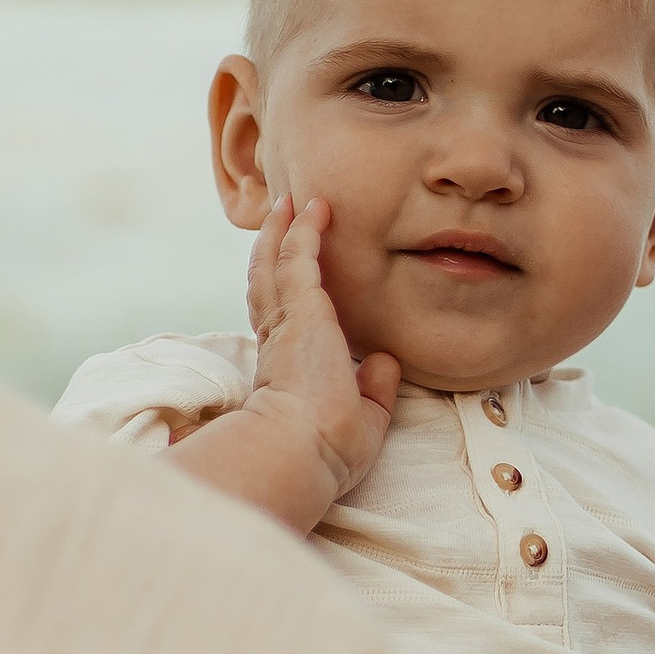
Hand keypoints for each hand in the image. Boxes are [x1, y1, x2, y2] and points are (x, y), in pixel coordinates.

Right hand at [169, 198, 400, 534]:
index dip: (281, 292)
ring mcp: (284, 322)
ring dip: (282, 230)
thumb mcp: (365, 414)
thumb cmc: (328, 447)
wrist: (302, 449)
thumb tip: (387, 359)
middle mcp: (278, 339)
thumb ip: (375, 385)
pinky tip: (314, 209)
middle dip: (272, 248)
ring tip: (288, 204)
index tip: (288, 272)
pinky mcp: (298, 309)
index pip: (279, 319)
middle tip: (280, 218)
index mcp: (287, 366)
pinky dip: (304, 230)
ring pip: (274, 263)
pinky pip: (298, 257)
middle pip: (267, 281)